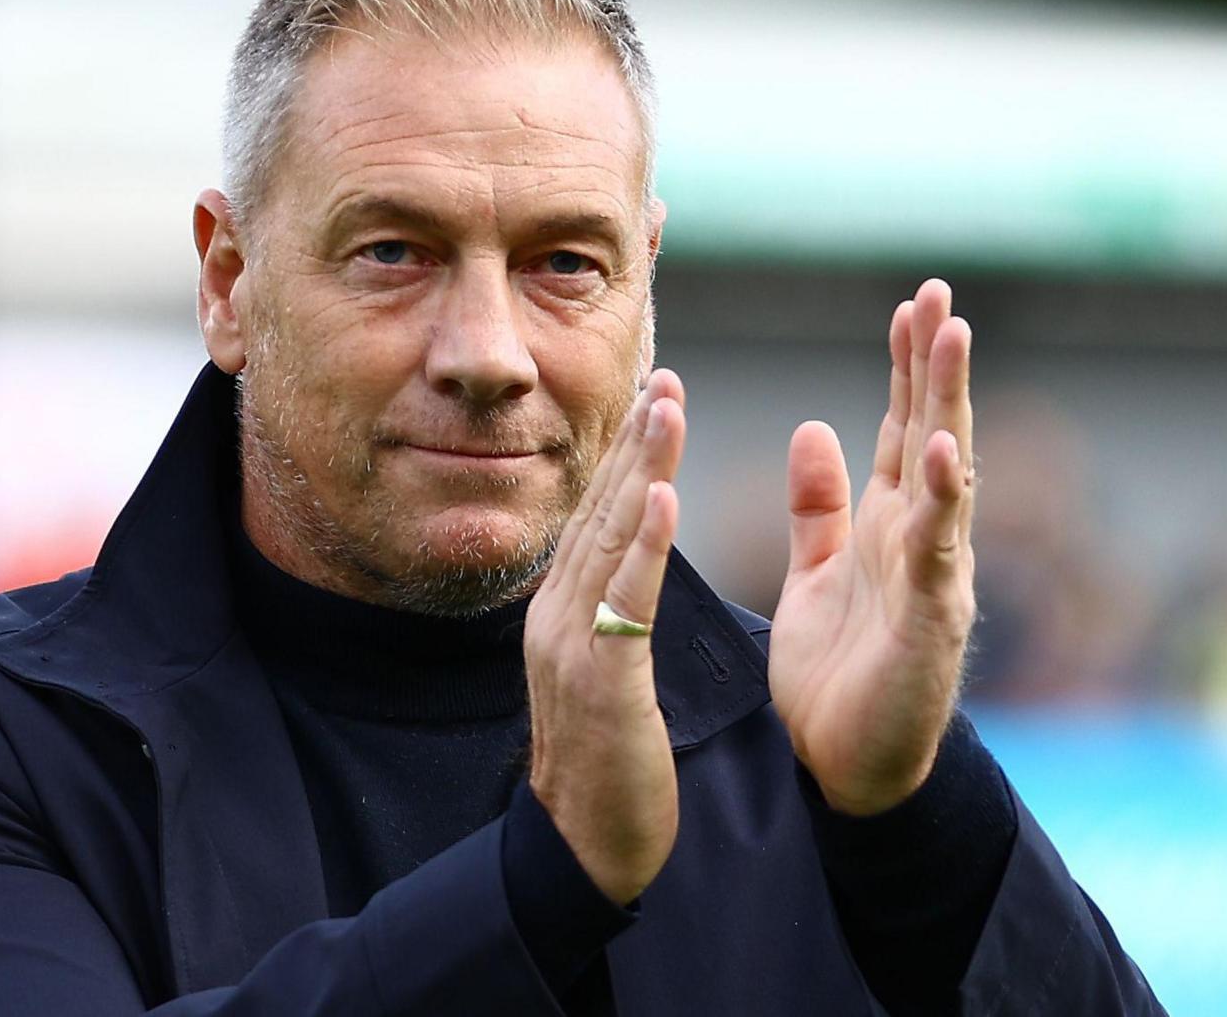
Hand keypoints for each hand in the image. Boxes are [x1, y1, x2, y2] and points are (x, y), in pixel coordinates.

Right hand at [525, 369, 686, 903]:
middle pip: (600, 513)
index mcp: (562, 614)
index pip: (597, 519)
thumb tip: (625, 570)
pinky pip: (626, 601)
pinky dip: (644, 545)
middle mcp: (556, 616)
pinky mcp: (601, 681)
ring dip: (642, 470)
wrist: (585, 849)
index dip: (626, 456)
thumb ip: (612, 617)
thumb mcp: (606, 675)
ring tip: (670, 410)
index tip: (655, 398)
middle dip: (635, 442)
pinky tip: (664, 498)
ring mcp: (571, 646)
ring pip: (610, 540)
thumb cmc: (610, 768)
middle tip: (667, 377)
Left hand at [767, 279, 975, 815]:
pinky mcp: (930, 620)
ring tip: (952, 337)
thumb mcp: (818, 571)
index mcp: (890, 524)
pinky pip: (938, 550)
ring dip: (949, 404)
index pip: (902, 428)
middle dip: (935, 363)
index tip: (911, 304)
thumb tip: (818, 426)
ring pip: (946, 474)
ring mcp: (932, 575)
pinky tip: (948, 451)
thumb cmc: (838, 674)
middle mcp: (920, 538)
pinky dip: (945, 499)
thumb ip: (820, 505)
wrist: (844, 767)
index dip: (906, 367)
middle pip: (931, 432)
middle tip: (940, 293)